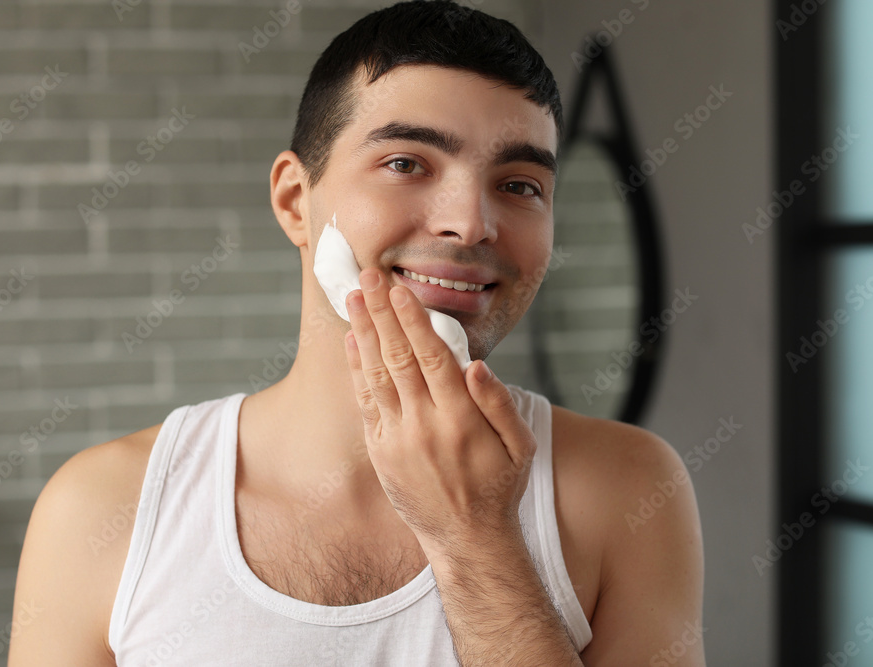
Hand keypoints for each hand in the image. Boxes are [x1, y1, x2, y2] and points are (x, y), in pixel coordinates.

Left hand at [343, 267, 537, 555]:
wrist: (467, 540)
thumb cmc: (499, 487)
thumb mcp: (520, 446)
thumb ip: (498, 402)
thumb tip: (475, 364)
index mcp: (461, 419)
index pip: (432, 357)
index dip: (412, 320)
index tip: (398, 289)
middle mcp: (425, 425)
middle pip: (398, 357)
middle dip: (381, 313)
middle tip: (367, 277)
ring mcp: (398, 439)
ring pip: (376, 375)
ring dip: (363, 333)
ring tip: (352, 298)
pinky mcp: (381, 452)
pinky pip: (366, 402)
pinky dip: (357, 369)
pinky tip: (353, 342)